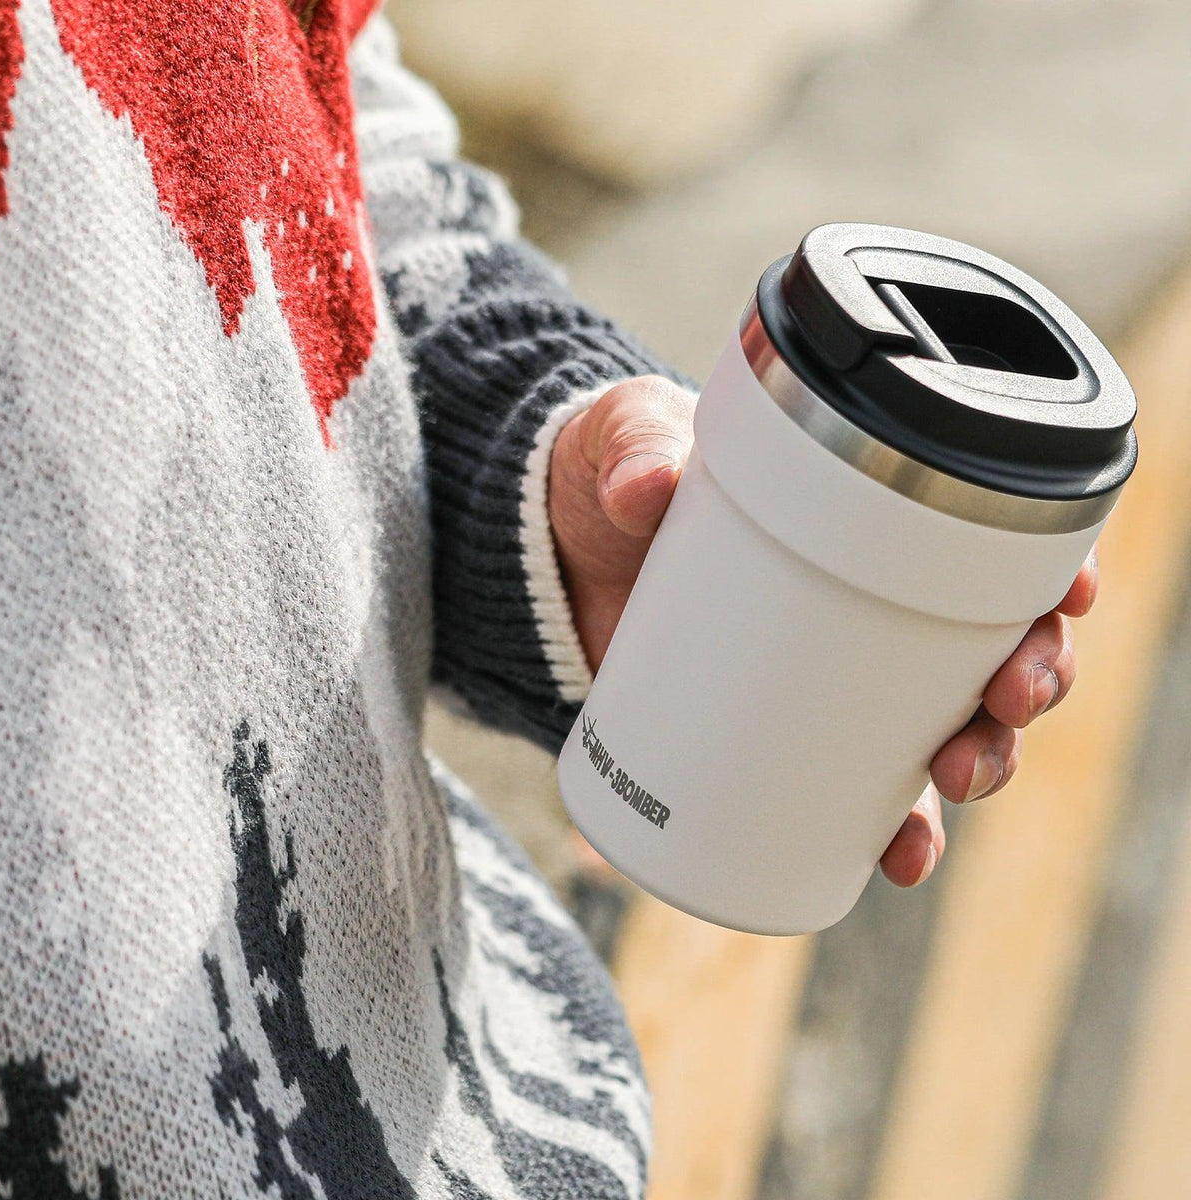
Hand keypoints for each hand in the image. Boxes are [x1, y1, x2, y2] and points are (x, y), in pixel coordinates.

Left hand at [549, 376, 1098, 888]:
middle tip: (1005, 703)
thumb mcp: (624, 441)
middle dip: (1028, 683)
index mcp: (859, 515)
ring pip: (944, 728)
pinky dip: (888, 830)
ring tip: (955, 780)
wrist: (551, 557)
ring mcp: (825, 676)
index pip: (983, 537)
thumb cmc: (612, 479)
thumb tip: (643, 492)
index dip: (1047, 571)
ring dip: (980, 766)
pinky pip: (857, 792)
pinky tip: (894, 859)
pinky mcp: (777, 733)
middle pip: (988, 646)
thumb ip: (630, 449)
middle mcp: (864, 602)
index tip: (1067, 597)